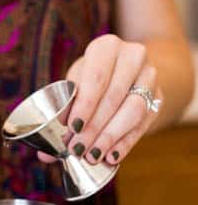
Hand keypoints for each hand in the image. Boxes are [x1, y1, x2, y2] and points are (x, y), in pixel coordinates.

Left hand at [42, 35, 160, 165]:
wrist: (128, 72)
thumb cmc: (92, 79)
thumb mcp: (75, 85)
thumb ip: (60, 114)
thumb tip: (45, 154)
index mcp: (107, 47)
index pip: (96, 77)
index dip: (85, 104)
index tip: (72, 127)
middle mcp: (133, 57)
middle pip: (114, 97)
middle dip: (94, 127)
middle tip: (77, 148)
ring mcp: (150, 77)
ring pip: (134, 110)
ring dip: (110, 137)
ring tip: (91, 155)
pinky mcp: (159, 98)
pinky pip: (143, 124)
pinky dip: (125, 143)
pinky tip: (111, 157)